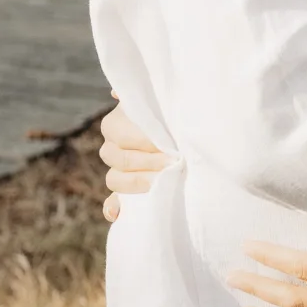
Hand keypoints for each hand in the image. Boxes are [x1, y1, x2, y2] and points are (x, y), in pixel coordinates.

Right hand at [99, 98, 170, 221]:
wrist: (194, 131)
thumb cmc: (178, 113)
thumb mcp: (165, 102)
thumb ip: (142, 96)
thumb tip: (115, 93)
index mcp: (119, 122)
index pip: (122, 136)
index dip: (146, 143)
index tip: (169, 147)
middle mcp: (113, 144)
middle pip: (118, 158)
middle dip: (147, 162)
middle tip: (173, 162)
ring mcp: (118, 169)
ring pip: (114, 179)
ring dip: (137, 182)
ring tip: (162, 181)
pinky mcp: (126, 191)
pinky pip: (112, 202)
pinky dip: (114, 208)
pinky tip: (118, 213)